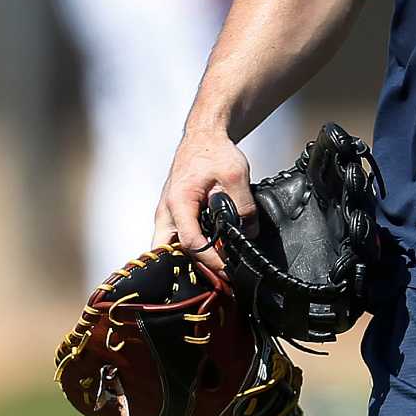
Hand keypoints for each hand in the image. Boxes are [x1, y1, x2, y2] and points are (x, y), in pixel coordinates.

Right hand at [152, 127, 254, 276]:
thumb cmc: (213, 152)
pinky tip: (208, 255)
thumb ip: (243, 207)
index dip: (210, 260)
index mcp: (179, 203)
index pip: (191, 243)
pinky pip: (175, 240)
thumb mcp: (236, 176)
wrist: (204, 138)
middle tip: (215, 278)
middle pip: (169, 253)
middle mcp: (166, 212)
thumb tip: (248, 234)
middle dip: (191, 268)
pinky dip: (189, 251)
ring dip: (188, 261)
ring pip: (169, 249)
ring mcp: (166, 215)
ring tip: (214, 269)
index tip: (228, 270)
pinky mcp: (172, 215)